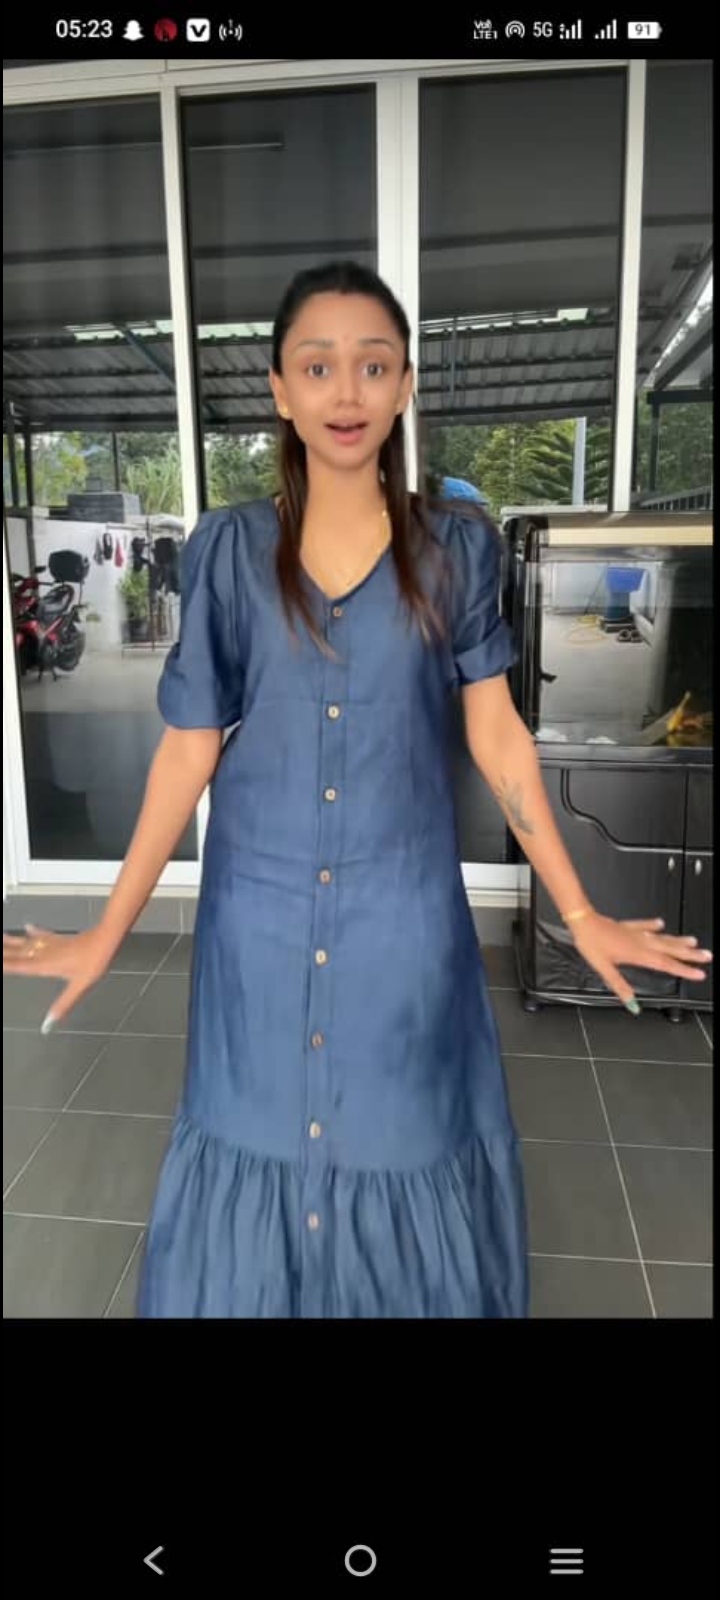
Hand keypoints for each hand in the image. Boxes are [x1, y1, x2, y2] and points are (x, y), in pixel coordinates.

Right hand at [2, 923, 117, 1031]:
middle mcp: (43, 953)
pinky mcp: (60, 938)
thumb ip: (62, 1006)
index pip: (16, 965)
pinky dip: (33, 931)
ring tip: (0, 937)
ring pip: (25, 942)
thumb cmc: (93, 963)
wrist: (105, 940)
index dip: (3, 964)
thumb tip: (47, 1026)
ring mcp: (51, 944)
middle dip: (3, 951)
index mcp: (44, 965)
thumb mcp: (78, 987)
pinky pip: (41, 935)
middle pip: (16, 952)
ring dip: (11, 941)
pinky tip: (27, 927)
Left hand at [570, 913, 712, 1011]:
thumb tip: (632, 1004)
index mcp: (637, 954)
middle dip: (689, 954)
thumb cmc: (591, 943)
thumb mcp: (604, 969)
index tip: (699, 973)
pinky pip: (644, 926)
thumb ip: (620, 986)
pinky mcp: (627, 926)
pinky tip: (660, 923)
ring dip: (678, 941)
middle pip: (670, 950)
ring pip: (662, 938)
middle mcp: (640, 942)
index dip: (684, 970)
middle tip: (707, 955)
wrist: (582, 921)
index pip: (666, 965)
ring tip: (693, 942)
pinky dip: (654, 925)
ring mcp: (635, 933)